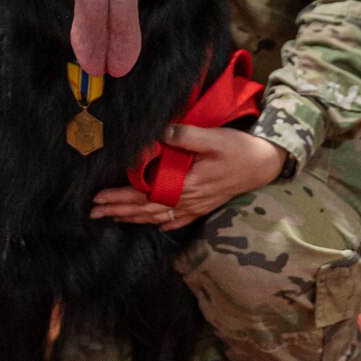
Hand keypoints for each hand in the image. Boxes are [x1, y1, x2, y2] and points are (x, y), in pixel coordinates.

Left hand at [90, 126, 287, 230]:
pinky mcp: (205, 205)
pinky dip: (163, 223)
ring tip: (113, 219)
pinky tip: (154, 226)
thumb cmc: (238, 148)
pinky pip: (179, 220)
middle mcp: (188, 200)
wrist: (265, 163)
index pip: (144, 194)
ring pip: (159, 217)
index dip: (120, 197)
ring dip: (134, 218)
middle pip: (146, 209)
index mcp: (186, 185)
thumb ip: (184, 136)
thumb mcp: (212, 137)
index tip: (98, 197)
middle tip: (94, 213)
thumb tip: (157, 134)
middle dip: (119, 211)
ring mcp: (197, 206)